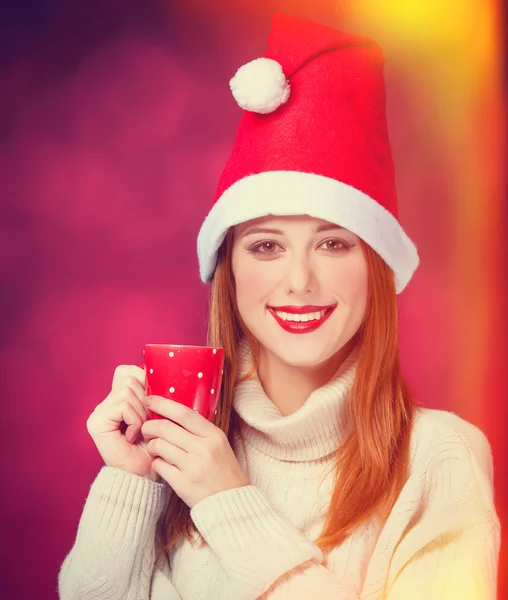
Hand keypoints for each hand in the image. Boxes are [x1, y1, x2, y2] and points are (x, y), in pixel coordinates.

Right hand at [86, 365, 159, 481]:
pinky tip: (133, 436)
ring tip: (140, 430)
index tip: (152, 401)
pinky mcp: (96, 422)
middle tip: (146, 422)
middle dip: (146, 400)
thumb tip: (163, 373)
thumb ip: (154, 393)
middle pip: (129, 378)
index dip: (144, 380)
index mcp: (118, 399)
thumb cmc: (155, 447)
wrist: (144, 476)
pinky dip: (135, 420)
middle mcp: (105, 403)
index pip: (129, 371)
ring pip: (128, 391)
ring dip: (142, 412)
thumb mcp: (158, 414)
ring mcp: (99, 412)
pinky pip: (123, 405)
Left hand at [140, 396, 249, 507]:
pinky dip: (155, 462)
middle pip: (166, 428)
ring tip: (154, 448)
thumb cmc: (223, 470)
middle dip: (150, 426)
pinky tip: (160, 463)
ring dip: (152, 445)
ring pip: (159, 446)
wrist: (232, 502)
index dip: (163, 404)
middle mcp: (204, 449)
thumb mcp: (219, 444)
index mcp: (214, 435)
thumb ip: (200, 431)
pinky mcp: (183, 484)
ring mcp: (193, 467)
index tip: (149, 399)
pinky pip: (159, 466)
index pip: (184, 413)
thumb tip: (173, 414)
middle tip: (145, 428)